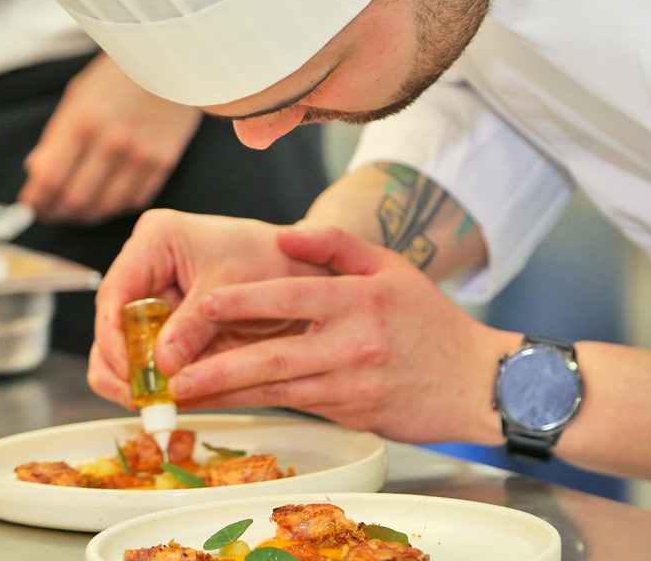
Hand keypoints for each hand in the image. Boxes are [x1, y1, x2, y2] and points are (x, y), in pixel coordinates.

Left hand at [19, 53, 202, 223]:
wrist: (169, 59)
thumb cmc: (119, 75)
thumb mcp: (78, 97)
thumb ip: (57, 137)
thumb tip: (37, 172)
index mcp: (82, 122)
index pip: (50, 179)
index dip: (37, 200)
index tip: (31, 205)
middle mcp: (111, 143)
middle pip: (76, 199)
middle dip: (58, 212)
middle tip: (51, 213)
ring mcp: (141, 155)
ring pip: (106, 206)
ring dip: (87, 215)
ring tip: (77, 212)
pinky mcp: (164, 161)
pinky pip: (136, 200)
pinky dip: (118, 207)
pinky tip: (108, 200)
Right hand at [89, 210, 329, 407]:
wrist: (301, 269)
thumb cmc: (273, 260)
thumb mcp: (235, 290)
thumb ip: (195, 326)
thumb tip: (162, 364)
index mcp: (156, 240)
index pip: (117, 292)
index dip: (113, 335)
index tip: (127, 371)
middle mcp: (146, 266)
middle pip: (112, 322)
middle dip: (120, 364)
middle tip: (136, 399)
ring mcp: (155, 296)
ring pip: (123, 344)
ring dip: (132, 378)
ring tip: (149, 407)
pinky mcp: (168, 323)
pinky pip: (150, 356)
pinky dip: (155, 381)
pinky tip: (165, 401)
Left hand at [169, 226, 514, 444]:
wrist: (476, 383)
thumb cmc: (431, 323)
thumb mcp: (393, 268)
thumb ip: (339, 246)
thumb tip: (287, 236)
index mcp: (361, 301)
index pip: (293, 298)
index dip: (244, 301)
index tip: (203, 304)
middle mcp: (354, 345)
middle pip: (276, 357)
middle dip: (219, 367)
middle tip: (175, 373)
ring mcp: (352, 384)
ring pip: (279, 391)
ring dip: (228, 394)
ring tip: (185, 394)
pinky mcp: (351, 414)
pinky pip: (295, 407)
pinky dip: (258, 405)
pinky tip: (226, 404)